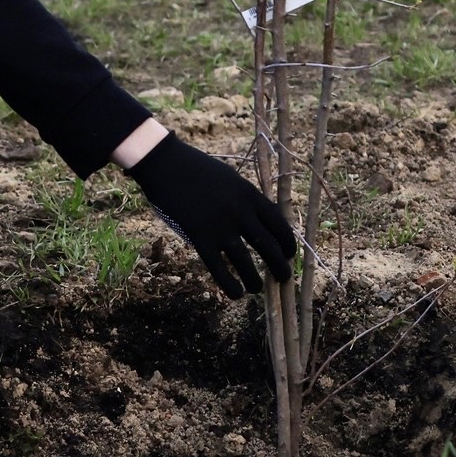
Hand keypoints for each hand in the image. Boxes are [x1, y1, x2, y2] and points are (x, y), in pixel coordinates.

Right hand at [126, 134, 294, 298]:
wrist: (166, 163)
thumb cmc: (197, 168)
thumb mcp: (230, 178)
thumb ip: (245, 199)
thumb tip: (258, 221)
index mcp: (250, 194)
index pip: (278, 224)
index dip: (287, 243)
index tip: (289, 254)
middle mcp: (240, 211)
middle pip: (268, 246)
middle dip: (279, 266)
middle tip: (283, 278)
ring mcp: (221, 226)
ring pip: (245, 262)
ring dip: (255, 280)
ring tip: (257, 288)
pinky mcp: (200, 237)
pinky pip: (219, 268)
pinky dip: (230, 285)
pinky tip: (236, 293)